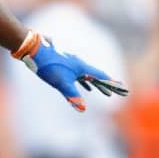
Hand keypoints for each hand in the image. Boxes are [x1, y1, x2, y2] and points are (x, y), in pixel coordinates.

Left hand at [14, 31, 128, 111]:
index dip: (112, 83)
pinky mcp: (65, 66)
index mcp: (82, 68)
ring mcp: (72, 65)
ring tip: (106, 93)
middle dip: (109, 86)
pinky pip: (80, 76)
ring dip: (98, 85)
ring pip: (89, 76)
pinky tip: (86, 87)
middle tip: (120, 92)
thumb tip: (82, 108)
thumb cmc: (49, 65)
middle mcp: (79, 65)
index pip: (101, 76)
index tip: (124, 88)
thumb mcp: (61, 82)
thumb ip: (72, 95)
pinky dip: (86, 82)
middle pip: (98, 77)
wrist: (34, 49)